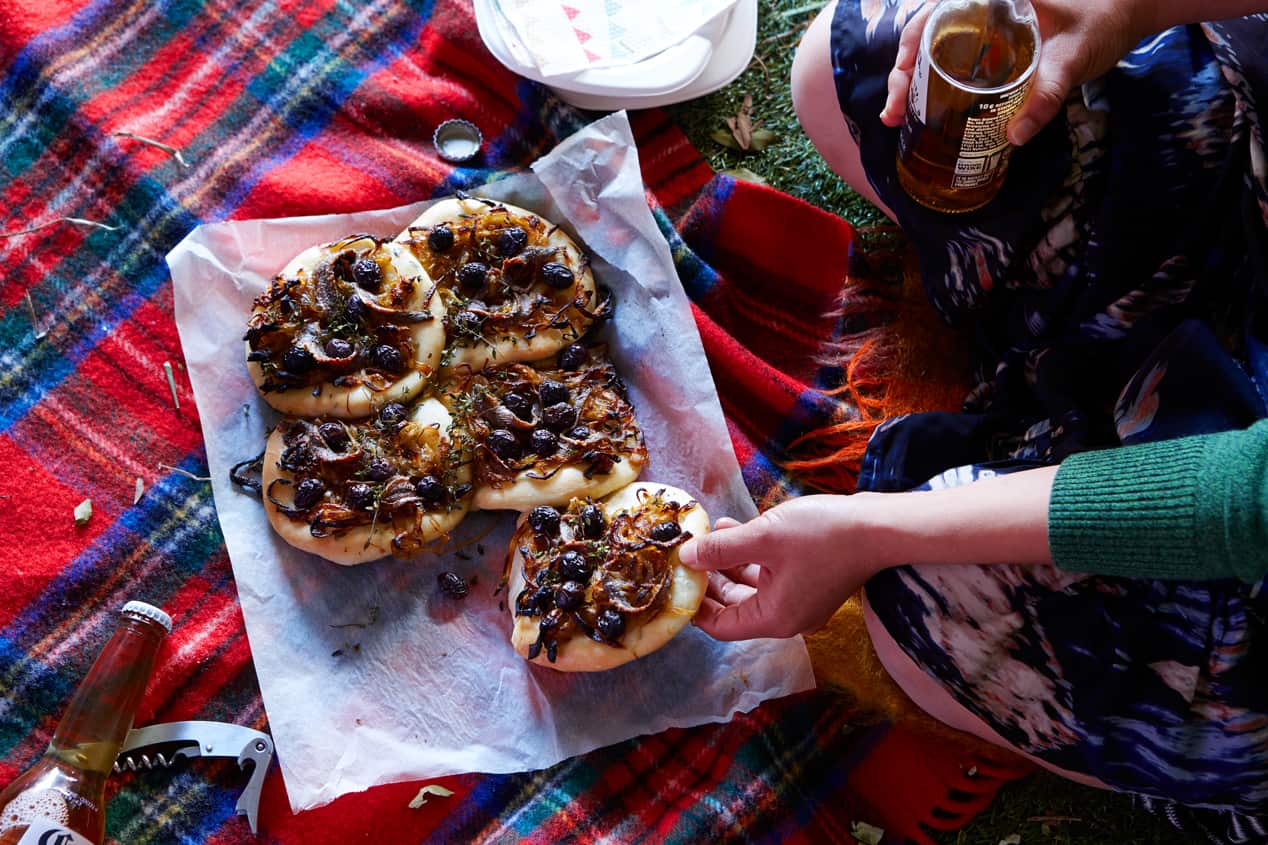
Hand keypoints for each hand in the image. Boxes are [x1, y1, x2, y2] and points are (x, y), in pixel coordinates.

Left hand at [678, 495, 884, 640]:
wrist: (881, 526)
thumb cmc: (823, 535)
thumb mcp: (763, 537)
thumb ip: (721, 550)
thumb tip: (686, 557)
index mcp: (773, 618)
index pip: (720, 626)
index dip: (695, 605)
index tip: (676, 580)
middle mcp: (787, 616)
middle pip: (734, 606)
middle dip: (709, 578)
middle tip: (686, 553)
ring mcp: (801, 599)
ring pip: (751, 585)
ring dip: (728, 560)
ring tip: (708, 533)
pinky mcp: (811, 580)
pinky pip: (770, 573)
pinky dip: (751, 555)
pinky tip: (734, 527)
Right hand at [879, 0, 1150, 144]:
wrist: (1127, 11)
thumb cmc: (1102, 22)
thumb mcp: (1073, 58)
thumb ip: (1047, 95)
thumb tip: (1015, 137)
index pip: (934, 14)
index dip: (910, 45)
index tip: (903, 78)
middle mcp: (980, 5)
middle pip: (924, 34)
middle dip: (902, 73)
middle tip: (893, 113)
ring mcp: (982, 24)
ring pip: (932, 47)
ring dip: (911, 81)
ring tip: (897, 116)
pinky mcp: (990, 42)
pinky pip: (950, 57)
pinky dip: (931, 81)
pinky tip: (921, 108)